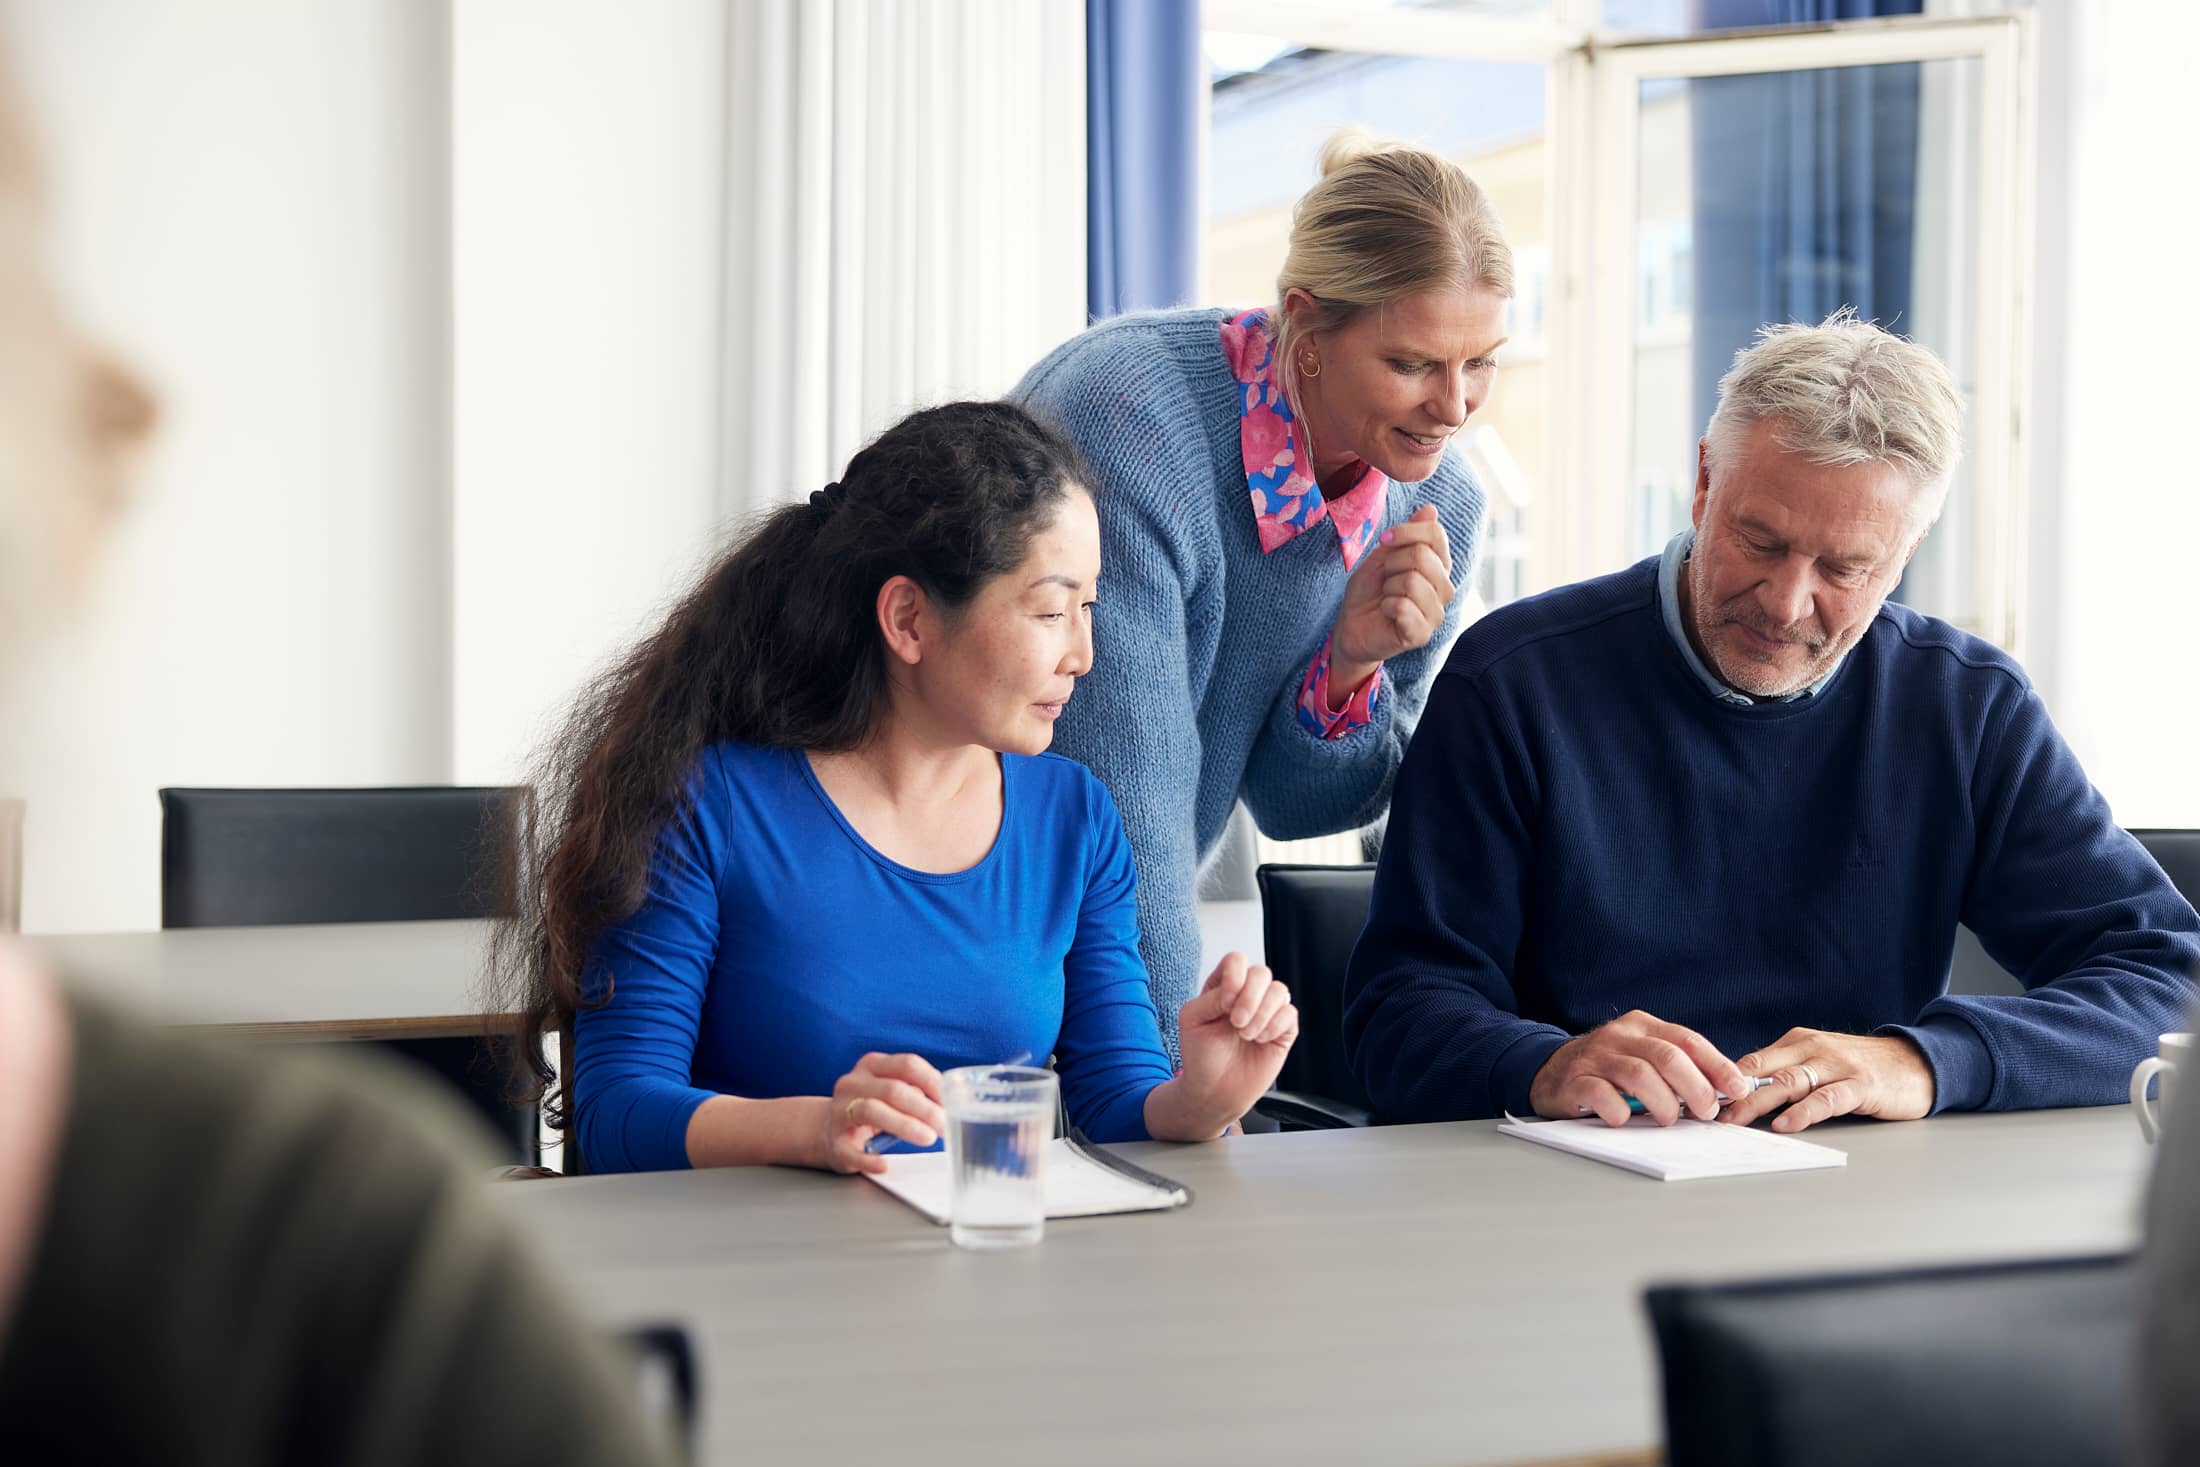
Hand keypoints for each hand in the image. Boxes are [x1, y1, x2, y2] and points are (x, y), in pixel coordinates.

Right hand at [822, 1052, 945, 1174]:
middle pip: (893, 1089)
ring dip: (904, 1125)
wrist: (825, 1130)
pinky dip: (869, 1159)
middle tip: (945, 1125)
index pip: (908, 1065)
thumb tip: (961, 1097)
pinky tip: (885, 1163)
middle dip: (924, 1108)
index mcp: (872, 1066)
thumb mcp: (891, 1091)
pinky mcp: (834, 1143)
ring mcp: (839, 1112)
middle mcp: (853, 1083)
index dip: (934, 1083)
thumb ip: (919, 1090)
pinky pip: (852, 1151)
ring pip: (872, 1110)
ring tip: (928, 1138)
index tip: (953, 1101)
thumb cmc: (870, 1108)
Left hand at [1173, 952, 1297, 1126]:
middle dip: (1250, 998)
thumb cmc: (1201, 1055)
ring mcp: (1267, 1011)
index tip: (1224, 1004)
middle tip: (1236, 1022)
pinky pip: (1290, 1013)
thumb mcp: (1192, 1019)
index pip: (1236, 960)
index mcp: (1223, 986)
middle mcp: (1247, 994)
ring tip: (1246, 1035)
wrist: (1214, 1091)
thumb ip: (1212, 997)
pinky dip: (1274, 1026)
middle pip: (1261, 972)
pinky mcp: (1283, 1029)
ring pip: (1280, 990)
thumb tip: (1236, 988)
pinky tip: (1260, 1040)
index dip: (1234, 978)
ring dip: (1262, 1014)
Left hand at [1328, 505, 1453, 694]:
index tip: (1383, 540)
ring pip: (1412, 581)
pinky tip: (1385, 612)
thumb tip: (1431, 509)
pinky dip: (1386, 606)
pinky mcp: (1421, 634)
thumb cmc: (1369, 590)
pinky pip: (1403, 607)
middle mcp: (1444, 588)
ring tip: (1385, 597)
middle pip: (1422, 556)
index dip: (1405, 532)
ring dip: (1388, 587)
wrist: (1350, 625)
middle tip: (1384, 579)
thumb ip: (1408, 534)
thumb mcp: (1384, 555)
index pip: (1435, 534)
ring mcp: (1435, 613)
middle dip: (1391, 564)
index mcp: (1439, 566)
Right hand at [1529, 1010, 1750, 1126]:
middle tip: (1705, 1112)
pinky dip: (1620, 1112)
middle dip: (1696, 1088)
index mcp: (1642, 1026)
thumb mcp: (1642, 1056)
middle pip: (1668, 1057)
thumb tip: (1724, 1091)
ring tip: (1668, 1119)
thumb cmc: (1608, 1070)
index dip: (1717, 1065)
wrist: (1548, 1070)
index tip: (1737, 1089)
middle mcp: (1619, 1036)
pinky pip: (1603, 1096)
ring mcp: (1595, 1057)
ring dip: (1663, 1103)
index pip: (1687, 1040)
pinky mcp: (1574, 1081)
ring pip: (1639, 1075)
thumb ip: (1677, 1068)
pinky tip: (1625, 1119)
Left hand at [1719, 1029, 1934, 1132]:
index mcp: (1798, 1042)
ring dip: (1759, 1102)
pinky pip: (1827, 1098)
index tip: (1699, 1098)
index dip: (1724, 1080)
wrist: (1917, 1063)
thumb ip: (1786, 1073)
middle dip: (1733, 1092)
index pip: (1753, 1060)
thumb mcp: (1819, 1062)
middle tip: (1708, 1112)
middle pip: (1764, 1070)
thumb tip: (1741, 1095)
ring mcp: (1838, 1065)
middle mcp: (1814, 1048)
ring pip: (1789, 1082)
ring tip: (1737, 1119)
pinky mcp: (1861, 1085)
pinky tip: (1787, 1123)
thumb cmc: (1862, 1068)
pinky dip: (1804, 1111)